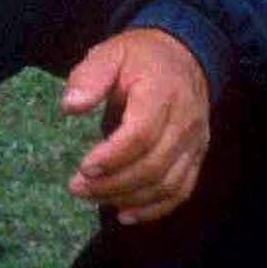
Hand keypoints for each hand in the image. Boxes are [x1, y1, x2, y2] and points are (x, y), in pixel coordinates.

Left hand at [62, 26, 212, 225]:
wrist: (184, 56)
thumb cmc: (139, 56)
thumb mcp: (110, 53)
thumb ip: (89, 77)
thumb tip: (69, 107)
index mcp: (162, 95)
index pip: (142, 134)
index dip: (113, 156)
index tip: (83, 168)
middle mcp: (184, 124)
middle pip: (154, 165)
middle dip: (114, 183)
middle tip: (77, 188)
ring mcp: (195, 144)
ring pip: (169, 183)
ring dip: (130, 198)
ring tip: (93, 199)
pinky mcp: (196, 157)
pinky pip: (182, 190)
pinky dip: (156, 208)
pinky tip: (126, 214)